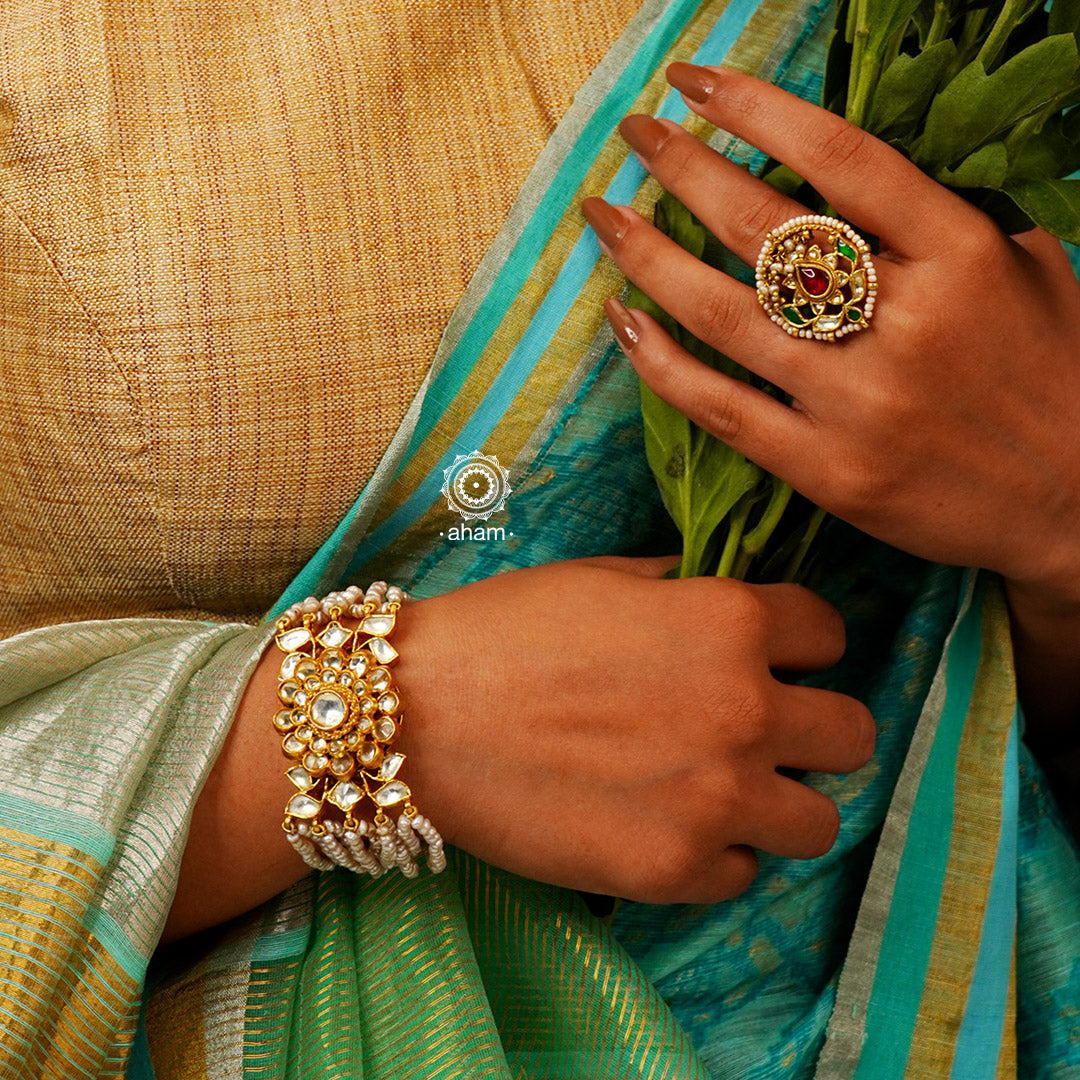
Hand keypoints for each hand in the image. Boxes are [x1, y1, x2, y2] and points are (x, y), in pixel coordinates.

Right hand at [393, 555, 871, 903]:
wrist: (418, 714)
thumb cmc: (506, 629)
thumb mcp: (605, 576)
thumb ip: (687, 588)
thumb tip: (722, 597)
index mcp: (733, 622)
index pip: (831, 634)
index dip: (801, 644)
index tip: (774, 658)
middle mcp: (747, 710)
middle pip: (853, 735)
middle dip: (813, 728)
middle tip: (760, 731)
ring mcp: (717, 800)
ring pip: (820, 820)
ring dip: (779, 802)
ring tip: (722, 791)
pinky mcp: (674, 871)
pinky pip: (743, 873)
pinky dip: (714, 853)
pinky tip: (663, 826)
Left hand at [581, 64, 1079, 616]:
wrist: (1074, 504)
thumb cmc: (1053, 375)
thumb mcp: (1023, 271)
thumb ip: (941, 218)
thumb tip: (837, 173)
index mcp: (962, 257)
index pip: (840, 158)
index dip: (755, 108)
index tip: (694, 81)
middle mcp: (906, 325)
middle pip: (764, 230)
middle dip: (683, 168)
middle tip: (635, 132)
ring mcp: (860, 406)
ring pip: (727, 317)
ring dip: (649, 258)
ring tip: (604, 217)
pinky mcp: (828, 473)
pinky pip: (724, 410)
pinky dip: (665, 366)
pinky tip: (623, 321)